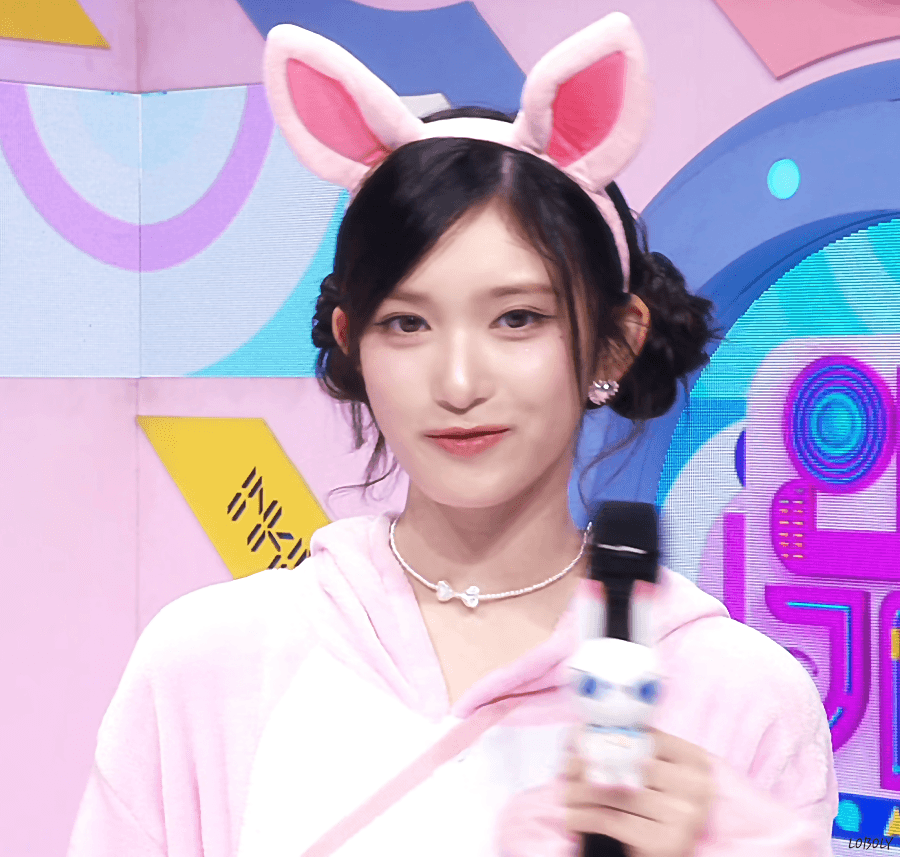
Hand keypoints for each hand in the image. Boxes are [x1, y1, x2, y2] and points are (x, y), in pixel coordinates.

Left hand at [563, 727, 714, 856]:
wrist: (668, 854)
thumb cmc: (658, 808)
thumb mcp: (657, 776)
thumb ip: (633, 749)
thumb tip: (583, 728)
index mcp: (696, 761)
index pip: (646, 737)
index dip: (607, 736)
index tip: (579, 739)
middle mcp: (696, 786)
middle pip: (629, 763)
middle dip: (590, 764)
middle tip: (566, 766)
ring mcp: (684, 816)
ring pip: (616, 792)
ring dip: (580, 792)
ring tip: (565, 793)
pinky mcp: (666, 843)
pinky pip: (612, 821)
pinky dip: (584, 818)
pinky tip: (572, 818)